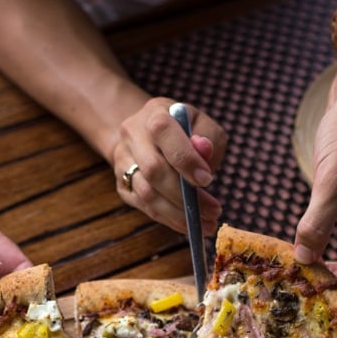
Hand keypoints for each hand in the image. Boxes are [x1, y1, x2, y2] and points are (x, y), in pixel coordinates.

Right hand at [114, 97, 226, 235]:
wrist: (149, 137)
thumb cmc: (185, 132)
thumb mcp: (203, 125)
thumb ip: (208, 137)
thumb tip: (204, 150)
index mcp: (154, 113)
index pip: (163, 132)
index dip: (185, 158)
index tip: (207, 180)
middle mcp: (132, 135)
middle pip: (153, 169)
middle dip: (185, 195)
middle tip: (213, 211)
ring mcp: (123, 162)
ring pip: (147, 194)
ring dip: (179, 214)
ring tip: (206, 223)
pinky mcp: (123, 186)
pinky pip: (146, 208)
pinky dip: (170, 219)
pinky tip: (189, 224)